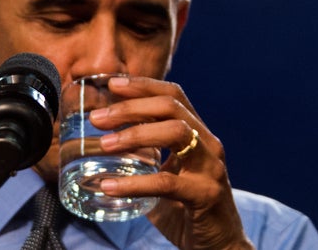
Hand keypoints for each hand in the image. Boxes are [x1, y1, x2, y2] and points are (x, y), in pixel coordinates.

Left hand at [90, 76, 253, 248]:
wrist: (219, 246)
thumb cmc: (187, 208)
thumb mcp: (165, 173)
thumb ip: (142, 157)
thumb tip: (101, 143)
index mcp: (198, 134)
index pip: (173, 96)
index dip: (144, 85)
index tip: (113, 83)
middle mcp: (208, 144)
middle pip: (171, 107)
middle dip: (132, 107)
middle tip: (98, 117)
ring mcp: (210, 168)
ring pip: (176, 133)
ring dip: (135, 134)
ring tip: (105, 144)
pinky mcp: (205, 195)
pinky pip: (166, 182)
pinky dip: (134, 183)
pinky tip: (109, 186)